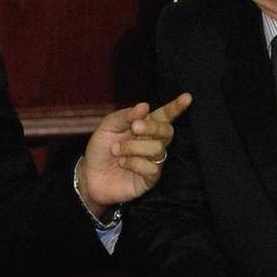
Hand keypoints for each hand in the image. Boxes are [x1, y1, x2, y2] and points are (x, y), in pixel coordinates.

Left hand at [78, 93, 191, 216]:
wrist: (89, 175)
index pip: (164, 116)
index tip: (187, 97)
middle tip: (134, 128)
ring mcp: (153, 161)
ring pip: (158, 148)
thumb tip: (145, 106)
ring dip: (133, 147)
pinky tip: (122, 163)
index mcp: (144, 126)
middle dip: (152, 127)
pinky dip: (134, 163)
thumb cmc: (100, 149)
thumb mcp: (108, 127)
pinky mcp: (150, 178)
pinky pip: (152, 168)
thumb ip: (125, 116)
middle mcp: (152, 142)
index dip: (176, 107)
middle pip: (167, 130)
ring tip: (116, 150)